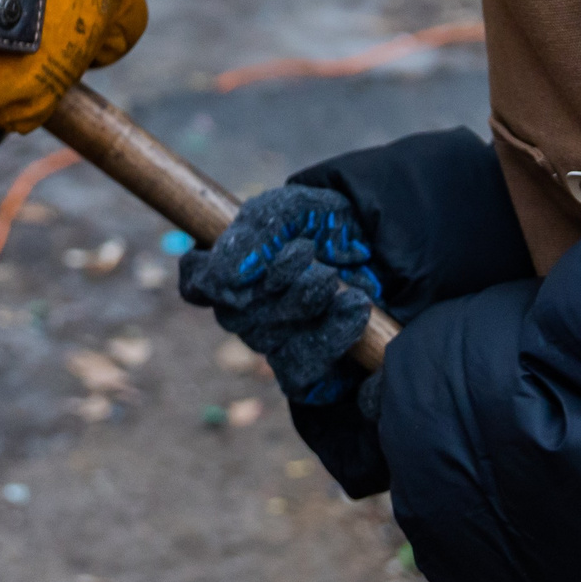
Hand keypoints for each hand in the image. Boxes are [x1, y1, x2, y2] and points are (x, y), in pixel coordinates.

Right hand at [179, 185, 383, 403]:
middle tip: (308, 253)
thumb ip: (255, 231)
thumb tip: (225, 277)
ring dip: (304, 304)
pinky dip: (330, 336)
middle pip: (234, 313)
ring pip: (267, 340)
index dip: (205, 274)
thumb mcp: (292, 208)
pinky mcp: (306, 373)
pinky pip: (299, 370)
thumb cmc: (328, 226)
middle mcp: (245, 312)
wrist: (385, 249)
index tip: (237, 260)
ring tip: (334, 278)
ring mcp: (274, 344)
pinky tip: (355, 307)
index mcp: (231, 270)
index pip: (195, 282)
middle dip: (276, 281)